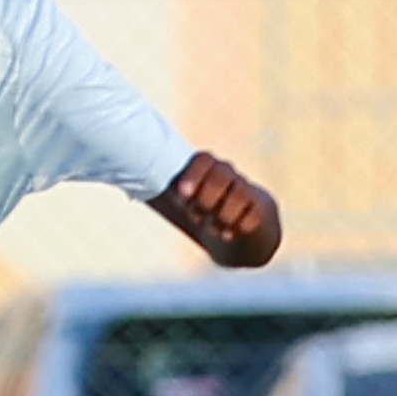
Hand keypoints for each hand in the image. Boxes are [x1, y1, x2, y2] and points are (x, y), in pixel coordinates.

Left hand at [161, 151, 280, 264]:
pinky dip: (239, 227)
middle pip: (221, 174)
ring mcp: (247, 190)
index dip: (193, 175)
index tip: (182, 195)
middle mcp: (229, 174)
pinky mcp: (261, 209)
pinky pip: (253, 215)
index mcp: (208, 168)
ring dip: (222, 215)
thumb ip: (166, 192)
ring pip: (239, 194)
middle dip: (207, 197)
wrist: (241, 227)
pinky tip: (229, 234)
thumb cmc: (204, 210)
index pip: (203, 160)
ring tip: (213, 230)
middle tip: (196, 216)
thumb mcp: (184, 200)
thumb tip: (135, 190)